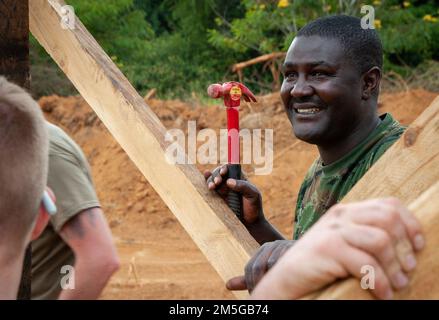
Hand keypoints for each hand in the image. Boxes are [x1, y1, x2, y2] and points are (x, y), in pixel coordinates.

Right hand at [204, 164, 263, 225]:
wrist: (250, 224)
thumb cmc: (254, 208)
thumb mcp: (253, 195)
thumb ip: (243, 186)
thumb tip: (229, 181)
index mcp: (240, 178)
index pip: (230, 167)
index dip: (225, 168)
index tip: (224, 173)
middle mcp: (230, 182)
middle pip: (219, 172)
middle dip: (216, 174)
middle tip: (218, 182)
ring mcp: (222, 190)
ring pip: (213, 179)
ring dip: (210, 180)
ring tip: (212, 186)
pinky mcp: (217, 198)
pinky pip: (210, 189)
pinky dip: (206, 184)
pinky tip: (205, 184)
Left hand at [226, 240, 294, 291]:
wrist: (313, 254)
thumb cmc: (287, 267)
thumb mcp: (267, 272)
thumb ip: (249, 278)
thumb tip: (227, 285)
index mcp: (264, 249)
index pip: (250, 267)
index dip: (250, 283)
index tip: (254, 295)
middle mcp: (273, 245)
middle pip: (258, 267)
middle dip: (257, 284)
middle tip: (261, 296)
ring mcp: (284, 246)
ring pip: (271, 265)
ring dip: (269, 281)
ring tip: (273, 292)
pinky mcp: (295, 248)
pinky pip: (284, 263)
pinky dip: (281, 274)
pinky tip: (283, 283)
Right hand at [251, 198, 424, 299]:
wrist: (285, 278)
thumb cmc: (318, 264)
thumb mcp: (343, 243)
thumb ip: (364, 235)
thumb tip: (404, 243)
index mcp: (346, 211)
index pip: (388, 204)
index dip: (410, 223)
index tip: (419, 245)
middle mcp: (340, 216)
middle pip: (388, 219)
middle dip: (405, 246)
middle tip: (408, 268)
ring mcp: (333, 231)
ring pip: (380, 240)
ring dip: (395, 267)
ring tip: (398, 284)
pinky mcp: (327, 249)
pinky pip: (366, 264)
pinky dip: (380, 282)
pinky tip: (382, 293)